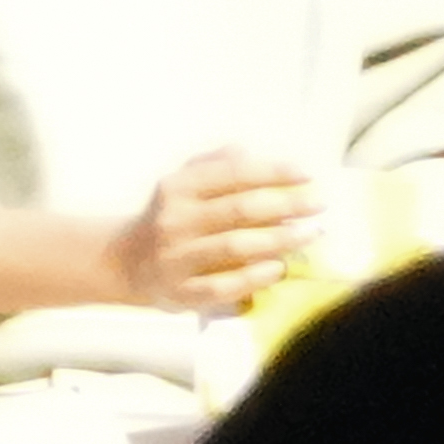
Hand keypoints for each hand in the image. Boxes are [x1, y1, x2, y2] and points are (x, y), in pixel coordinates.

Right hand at [111, 149, 321, 314]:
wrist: (124, 263)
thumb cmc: (167, 218)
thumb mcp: (181, 183)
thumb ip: (213, 164)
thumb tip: (247, 152)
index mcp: (177, 188)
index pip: (232, 174)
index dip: (273, 172)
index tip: (306, 174)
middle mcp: (175, 221)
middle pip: (239, 209)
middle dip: (286, 205)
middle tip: (319, 203)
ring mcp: (176, 258)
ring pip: (235, 247)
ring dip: (279, 240)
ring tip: (310, 234)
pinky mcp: (181, 292)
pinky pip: (224, 286)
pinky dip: (255, 278)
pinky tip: (278, 269)